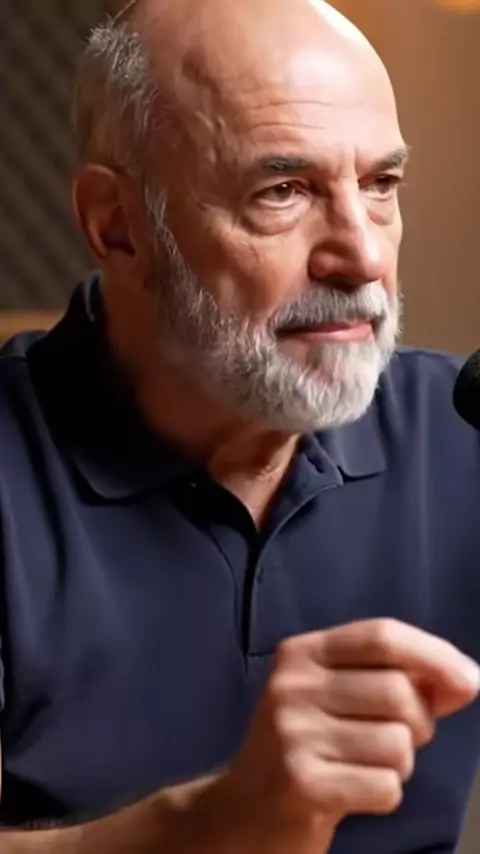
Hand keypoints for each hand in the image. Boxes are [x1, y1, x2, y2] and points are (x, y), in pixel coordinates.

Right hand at [223, 619, 479, 852]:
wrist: (242, 811)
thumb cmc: (306, 746)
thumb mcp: (340, 698)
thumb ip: (399, 680)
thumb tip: (466, 681)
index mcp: (301, 652)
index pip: (381, 635)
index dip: (434, 654)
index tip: (470, 681)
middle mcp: (292, 685)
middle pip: (398, 691)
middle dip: (418, 724)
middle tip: (390, 741)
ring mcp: (293, 733)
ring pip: (398, 743)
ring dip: (399, 765)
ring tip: (363, 766)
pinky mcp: (302, 783)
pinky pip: (386, 786)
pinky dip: (384, 795)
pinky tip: (352, 792)